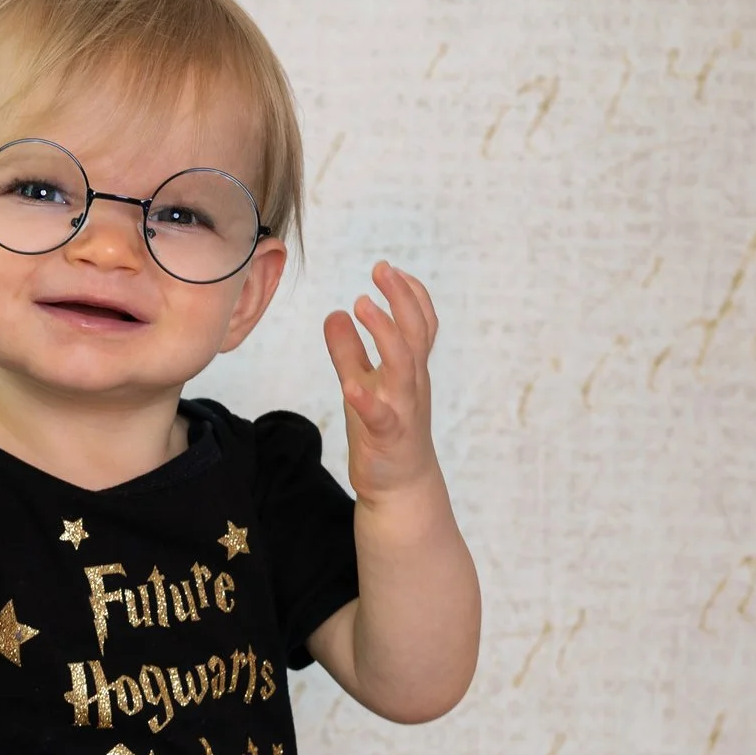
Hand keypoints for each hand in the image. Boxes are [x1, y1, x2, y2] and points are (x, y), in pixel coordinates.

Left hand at [322, 261, 442, 502]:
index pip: (420, 324)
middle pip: (415, 334)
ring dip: (384, 333)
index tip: (389, 269)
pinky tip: (349, 385)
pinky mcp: (387, 436)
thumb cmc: (382, 430)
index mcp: (409, 369)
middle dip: (401, 299)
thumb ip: (349, 351)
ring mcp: (403, 409)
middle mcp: (412, 383)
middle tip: (381, 270)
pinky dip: (367, 400)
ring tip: (361, 305)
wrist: (400, 485)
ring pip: (403, 366)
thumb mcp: (362, 382)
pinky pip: (381, 416)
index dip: (409, 294)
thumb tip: (335, 313)